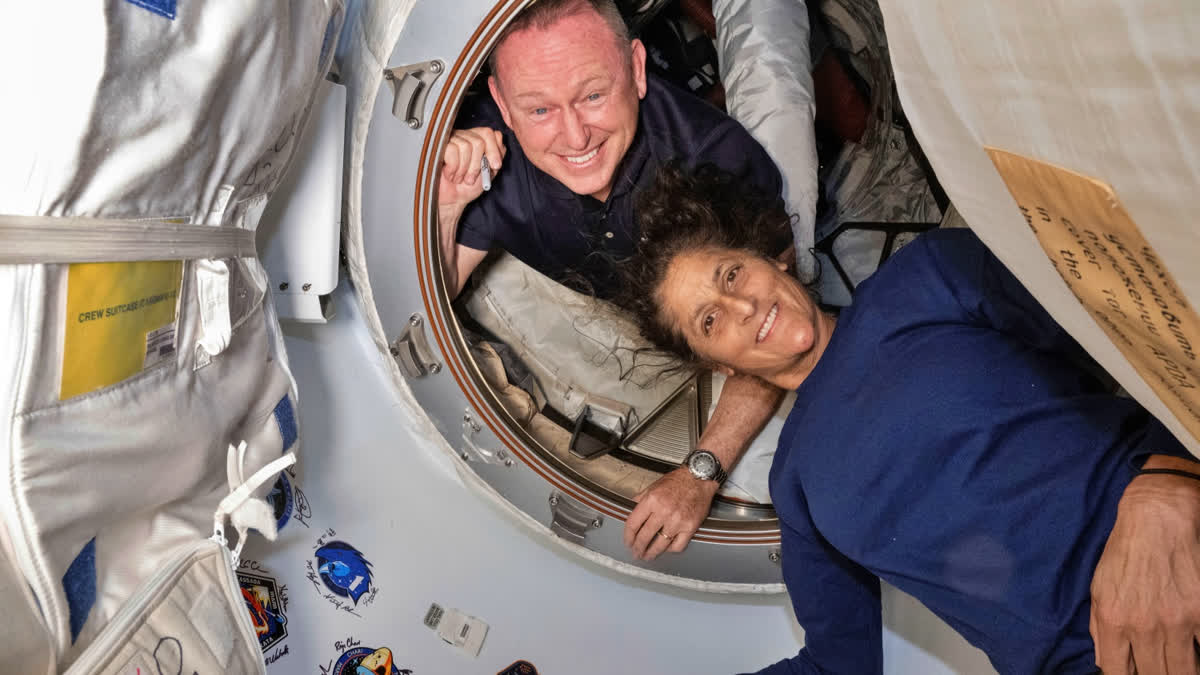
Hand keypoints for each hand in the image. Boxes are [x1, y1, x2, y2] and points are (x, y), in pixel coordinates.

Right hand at [438, 127, 505, 212]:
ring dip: (464, 169)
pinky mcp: (438, 146)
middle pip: (478, 142)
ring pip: (465, 146)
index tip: (495, 166)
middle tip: (470, 178)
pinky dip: (453, 168)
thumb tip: (499, 138)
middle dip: (477, 165)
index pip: (488, 133)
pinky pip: (452, 150)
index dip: (494, 150)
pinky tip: (450, 175)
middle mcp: (463, 136)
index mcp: (476, 140)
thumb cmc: (469, 186)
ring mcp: (450, 140)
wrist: (453, 199)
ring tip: (460, 178)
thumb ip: (497, 155)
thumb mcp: (489, 171)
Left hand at [623, 467, 718, 560]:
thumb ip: (641, 499)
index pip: (633, 524)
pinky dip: (671, 550)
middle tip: (636, 553)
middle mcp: (664, 511)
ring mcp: (677, 521)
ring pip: (660, 544)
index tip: (628, 541)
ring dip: (652, 553)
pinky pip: (678, 545)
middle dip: (638, 548)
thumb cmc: (678, 481)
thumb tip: (631, 510)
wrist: (699, 478)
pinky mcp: (690, 527)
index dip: (628, 536)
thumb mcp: (654, 486)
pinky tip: (666, 549)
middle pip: (644, 537)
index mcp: (652, 500)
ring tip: (648, 556)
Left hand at [1090, 461, 1199, 674]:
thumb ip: (1099, 628)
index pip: (1116, 672)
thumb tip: (1104, 662)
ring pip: (1184, 671)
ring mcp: (1177, 621)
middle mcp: (1144, 625)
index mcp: (1113, 620)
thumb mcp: (1098, 588)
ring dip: (1181, 670)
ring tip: (1179, 663)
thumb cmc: (1124, 553)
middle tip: (1158, 666)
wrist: (1156, 518)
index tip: (1133, 672)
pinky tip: (1194, 648)